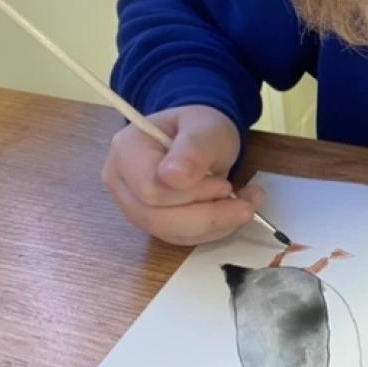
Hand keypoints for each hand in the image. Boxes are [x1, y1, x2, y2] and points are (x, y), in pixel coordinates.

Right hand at [101, 104, 263, 245]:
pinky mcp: (151, 223)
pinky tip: (233, 211)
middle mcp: (121, 182)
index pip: (150, 189)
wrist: (202, 138)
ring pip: (170, 233)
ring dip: (216, 224)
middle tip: (244, 199)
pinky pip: (180, 238)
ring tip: (246, 204)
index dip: (192, 194)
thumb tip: (174, 177)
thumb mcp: (206, 127)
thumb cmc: (201, 127)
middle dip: (208, 214)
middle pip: (157, 218)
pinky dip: (213, 230)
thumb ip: (193, 149)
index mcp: (127, 150)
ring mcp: (133, 206)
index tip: (224, 184)